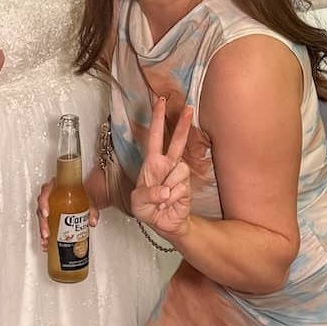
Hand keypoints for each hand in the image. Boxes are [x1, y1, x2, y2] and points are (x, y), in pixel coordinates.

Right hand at [36, 176, 99, 250]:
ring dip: (42, 230)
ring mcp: (48, 206)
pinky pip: (44, 224)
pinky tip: (46, 243)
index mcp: (56, 187)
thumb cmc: (82, 194)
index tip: (46, 213)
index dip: (43, 202)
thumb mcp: (88, 199)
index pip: (46, 191)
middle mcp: (50, 196)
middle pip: (41, 208)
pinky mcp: (49, 216)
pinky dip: (44, 235)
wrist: (82, 196)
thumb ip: (92, 210)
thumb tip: (92, 221)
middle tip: (46, 233)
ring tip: (46, 241)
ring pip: (41, 218)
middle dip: (43, 222)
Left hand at [131, 98, 192, 239]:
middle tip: (188, 108)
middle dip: (183, 124)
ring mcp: (178, 174)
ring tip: (162, 198)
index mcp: (152, 162)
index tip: (161, 102)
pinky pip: (181, 188)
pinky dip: (172, 198)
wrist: (165, 224)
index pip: (155, 136)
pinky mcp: (187, 186)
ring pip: (179, 170)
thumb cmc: (148, 209)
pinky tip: (169, 203)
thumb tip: (165, 191)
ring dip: (167, 188)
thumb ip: (148, 195)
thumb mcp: (138, 203)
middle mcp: (167, 164)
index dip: (158, 119)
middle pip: (178, 141)